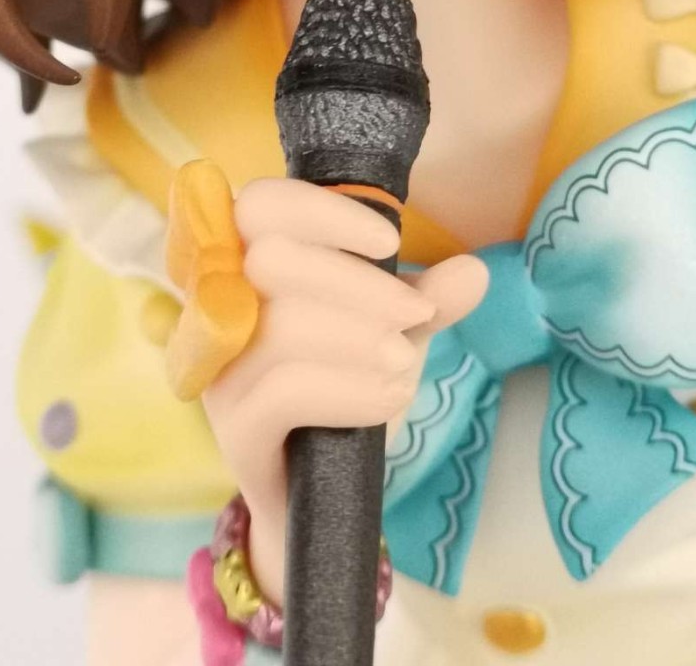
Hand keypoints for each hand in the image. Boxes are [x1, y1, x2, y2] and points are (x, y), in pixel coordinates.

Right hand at [201, 177, 488, 602]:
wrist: (319, 491)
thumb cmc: (345, 384)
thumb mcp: (393, 329)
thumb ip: (428, 298)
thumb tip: (475, 272)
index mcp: (249, 263)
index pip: (262, 205)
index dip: (327, 214)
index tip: (391, 242)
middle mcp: (220, 309)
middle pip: (271, 259)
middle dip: (359, 283)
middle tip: (418, 313)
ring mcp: (220, 370)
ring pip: (283, 327)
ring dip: (362, 339)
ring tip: (405, 363)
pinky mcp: (233, 428)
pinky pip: (286, 392)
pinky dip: (352, 389)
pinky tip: (390, 397)